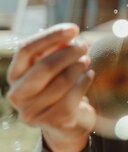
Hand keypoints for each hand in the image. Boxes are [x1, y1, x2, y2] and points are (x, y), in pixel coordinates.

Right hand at [6, 23, 95, 151]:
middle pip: (44, 67)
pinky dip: (85, 81)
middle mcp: (17, 95)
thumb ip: (57, 50)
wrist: (68, 122)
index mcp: (14, 75)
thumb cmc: (60, 85)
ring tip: (86, 61)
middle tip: (84, 46)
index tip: (74, 28)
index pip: (25, 50)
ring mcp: (33, 111)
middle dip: (68, 53)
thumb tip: (68, 35)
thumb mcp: (54, 65)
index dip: (50, 36)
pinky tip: (90, 75)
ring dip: (78, 67)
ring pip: (62, 82)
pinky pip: (73, 96)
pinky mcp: (53, 121)